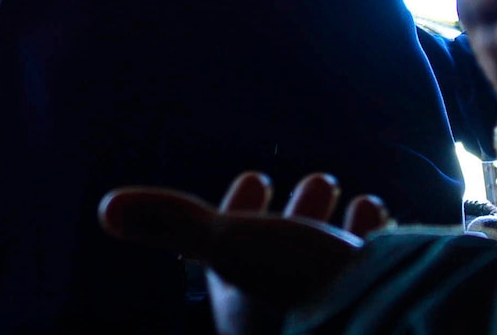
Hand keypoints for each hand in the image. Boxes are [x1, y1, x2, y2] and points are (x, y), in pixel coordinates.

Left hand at [100, 172, 386, 334]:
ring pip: (330, 263)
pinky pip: (372, 270)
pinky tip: (381, 217)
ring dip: (336, 225)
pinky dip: (372, 239)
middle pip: (285, 256)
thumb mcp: (230, 245)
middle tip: (319, 180)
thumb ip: (172, 223)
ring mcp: (334, 310)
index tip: (256, 176)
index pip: (233, 256)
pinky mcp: (377, 304)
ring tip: (358, 198)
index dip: (240, 208)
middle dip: (299, 212)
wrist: (391, 327)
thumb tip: (105, 209)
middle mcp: (287, 312)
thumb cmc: (300, 288)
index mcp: (247, 304)